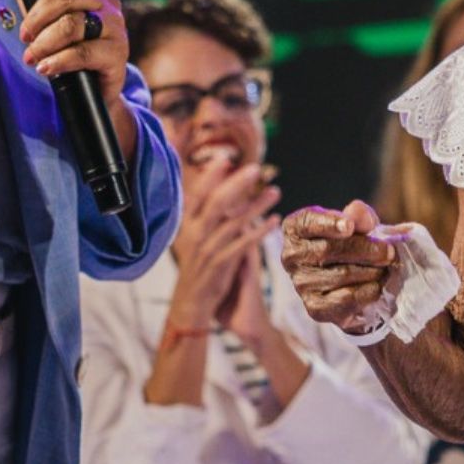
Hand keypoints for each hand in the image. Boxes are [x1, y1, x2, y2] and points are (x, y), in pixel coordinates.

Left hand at [15, 0, 127, 107]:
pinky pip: (81, 53)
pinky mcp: (117, 53)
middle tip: (25, 36)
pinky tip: (46, 68)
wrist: (95, 89)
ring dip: (44, 42)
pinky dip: (58, 61)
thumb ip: (38, 3)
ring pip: (72, 24)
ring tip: (32, 57)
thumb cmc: (71, 51)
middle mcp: (106, 3)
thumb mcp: (54, 23)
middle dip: (37, 16)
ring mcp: (115, 27)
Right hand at [167, 159, 278, 333]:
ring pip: (234, 222)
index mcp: (187, 227)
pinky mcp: (222, 265)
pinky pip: (244, 244)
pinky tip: (274, 221)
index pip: (198, 195)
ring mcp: (208, 250)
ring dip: (256, 205)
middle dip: (236, 184)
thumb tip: (201, 193)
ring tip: (275, 192)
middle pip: (217, 203)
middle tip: (255, 169)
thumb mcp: (191, 241)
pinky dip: (260, 231)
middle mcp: (195, 235)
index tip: (225, 159)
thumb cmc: (195, 270)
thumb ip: (198, 218)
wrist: (190, 305)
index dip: (211, 176)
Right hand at [284, 200, 399, 333]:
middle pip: (328, 250)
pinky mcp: (315, 308)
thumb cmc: (352, 244)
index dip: (329, 223)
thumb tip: (356, 211)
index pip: (307, 222)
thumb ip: (358, 215)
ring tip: (385, 268)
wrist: (354, 282)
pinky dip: (368, 290)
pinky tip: (377, 285)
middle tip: (389, 251)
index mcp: (295, 229)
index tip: (349, 226)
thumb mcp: (358, 224)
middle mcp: (290, 257)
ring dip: (371, 271)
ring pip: (341, 275)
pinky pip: (346, 298)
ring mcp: (300, 284)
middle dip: (365, 249)